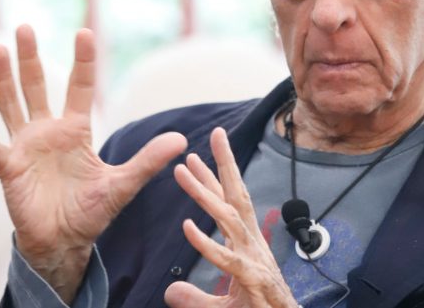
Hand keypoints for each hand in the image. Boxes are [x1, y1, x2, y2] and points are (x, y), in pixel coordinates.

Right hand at [0, 25, 187, 302]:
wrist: (65, 241)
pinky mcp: (10, 170)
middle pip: (37, 86)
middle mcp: (49, 132)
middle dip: (32, 58)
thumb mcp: (123, 183)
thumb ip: (149, 160)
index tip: (84, 32)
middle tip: (26, 26)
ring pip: (12, 105)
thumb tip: (182, 139)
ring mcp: (26, 148)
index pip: (80, 87)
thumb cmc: (91, 210)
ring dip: (4, 80)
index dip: (83, 61)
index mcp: (76, 130)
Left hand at [164, 128, 297, 307]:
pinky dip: (207, 244)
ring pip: (229, 219)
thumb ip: (195, 298)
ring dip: (205, 194)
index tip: (196, 156)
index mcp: (246, 244)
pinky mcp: (251, 280)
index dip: (215, 178)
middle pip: (237, 197)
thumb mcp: (222, 307)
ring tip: (183, 172)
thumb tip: (170, 292)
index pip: (231, 203)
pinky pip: (225, 259)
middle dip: (225, 164)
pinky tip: (187, 228)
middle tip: (215, 133)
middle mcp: (251, 244)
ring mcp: (252, 259)